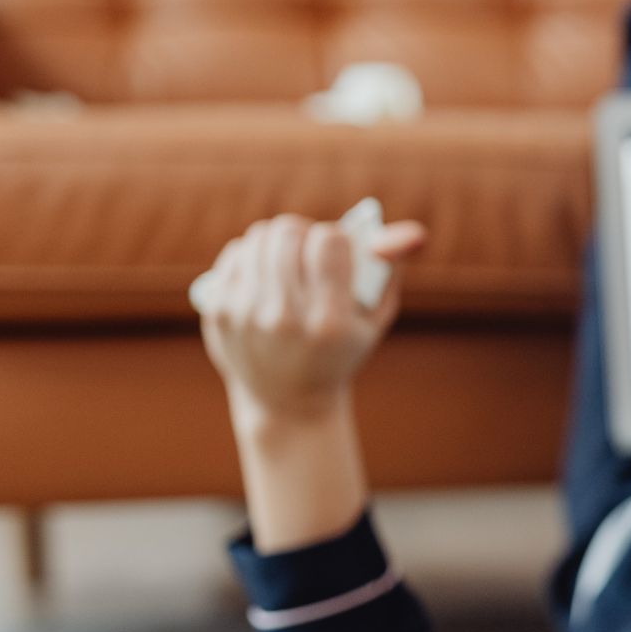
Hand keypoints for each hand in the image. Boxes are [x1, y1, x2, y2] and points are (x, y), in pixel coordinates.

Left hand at [197, 213, 426, 423]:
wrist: (286, 401)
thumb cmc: (339, 350)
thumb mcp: (374, 317)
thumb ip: (392, 268)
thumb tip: (413, 231)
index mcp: (329, 322)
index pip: (328, 241)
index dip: (336, 238)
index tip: (338, 251)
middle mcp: (283, 318)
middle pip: (289, 232)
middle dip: (305, 233)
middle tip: (311, 249)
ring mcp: (245, 315)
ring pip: (259, 237)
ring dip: (279, 241)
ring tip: (289, 259)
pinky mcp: (218, 311)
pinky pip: (235, 253)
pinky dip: (253, 255)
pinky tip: (265, 275)